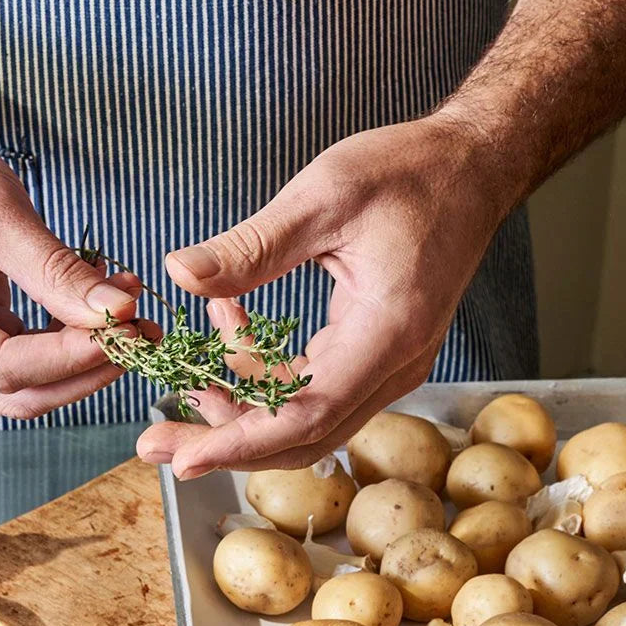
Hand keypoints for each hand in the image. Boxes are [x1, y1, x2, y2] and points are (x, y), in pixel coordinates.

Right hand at [0, 120, 153, 418]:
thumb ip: (55, 270)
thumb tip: (117, 312)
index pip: (8, 369)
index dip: (75, 355)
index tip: (128, 327)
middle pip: (21, 393)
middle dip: (88, 365)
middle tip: (142, 330)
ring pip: (29, 387)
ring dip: (84, 358)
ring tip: (128, 311)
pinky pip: (25, 364)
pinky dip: (66, 343)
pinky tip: (98, 310)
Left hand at [136, 114, 509, 476]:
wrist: (472, 168)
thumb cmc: (409, 173)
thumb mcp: (323, 196)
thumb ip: (251, 246)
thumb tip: (179, 273)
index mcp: (385, 335)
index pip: (305, 415)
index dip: (239, 444)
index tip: (180, 457)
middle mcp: (394, 366)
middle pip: (301, 436)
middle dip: (224, 441)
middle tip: (154, 438)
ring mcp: (388, 367)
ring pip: (304, 418)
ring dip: (241, 404)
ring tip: (185, 372)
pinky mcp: (376, 356)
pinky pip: (313, 388)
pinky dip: (265, 371)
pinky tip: (230, 322)